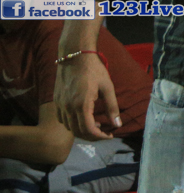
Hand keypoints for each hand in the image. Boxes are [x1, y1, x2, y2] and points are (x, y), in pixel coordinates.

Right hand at [55, 20, 119, 139]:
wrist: (75, 56)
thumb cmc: (94, 70)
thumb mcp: (108, 87)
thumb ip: (112, 107)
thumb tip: (118, 124)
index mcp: (82, 104)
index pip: (89, 130)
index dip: (100, 137)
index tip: (109, 135)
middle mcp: (68, 107)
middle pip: (78, 132)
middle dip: (92, 136)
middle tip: (104, 132)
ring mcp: (60, 104)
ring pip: (69, 127)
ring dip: (82, 130)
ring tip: (96, 124)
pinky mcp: (56, 101)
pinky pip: (62, 119)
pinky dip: (73, 124)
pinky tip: (83, 117)